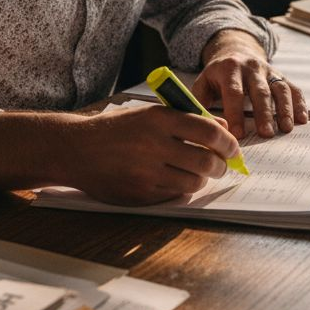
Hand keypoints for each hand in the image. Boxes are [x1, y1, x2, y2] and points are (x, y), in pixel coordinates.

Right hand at [58, 102, 243, 205]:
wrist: (76, 149)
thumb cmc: (116, 129)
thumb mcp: (150, 114)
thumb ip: (186, 119)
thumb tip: (221, 127)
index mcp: (158, 119)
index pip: (208, 132)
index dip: (228, 142)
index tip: (233, 147)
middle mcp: (153, 145)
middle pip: (206, 161)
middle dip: (221, 165)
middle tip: (221, 165)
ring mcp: (146, 172)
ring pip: (194, 182)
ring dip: (203, 179)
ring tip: (199, 173)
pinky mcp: (140, 194)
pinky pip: (175, 195)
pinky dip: (182, 188)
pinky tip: (176, 180)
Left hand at [192, 30, 307, 138]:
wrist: (235, 52)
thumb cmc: (218, 76)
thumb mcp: (203, 83)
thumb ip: (200, 103)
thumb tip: (206, 126)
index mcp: (229, 69)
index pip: (233, 92)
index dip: (235, 113)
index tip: (237, 134)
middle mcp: (251, 68)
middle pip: (260, 91)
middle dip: (263, 113)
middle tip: (266, 134)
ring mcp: (269, 71)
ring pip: (280, 89)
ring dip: (284, 110)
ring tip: (286, 129)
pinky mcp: (281, 76)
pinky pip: (293, 89)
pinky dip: (300, 104)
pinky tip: (302, 119)